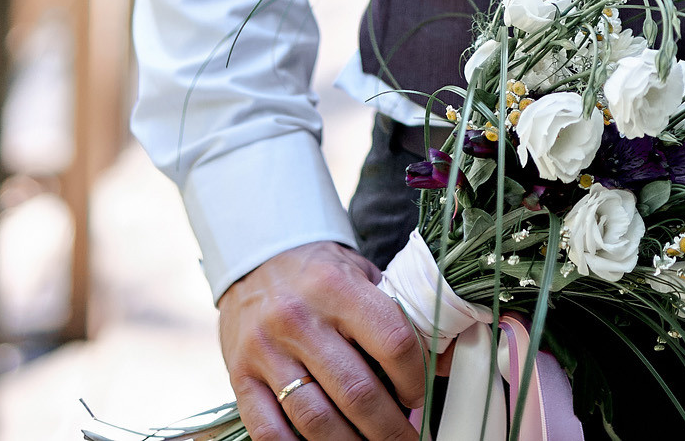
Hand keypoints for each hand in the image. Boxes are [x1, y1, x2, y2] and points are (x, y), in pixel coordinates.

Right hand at [218, 241, 424, 440]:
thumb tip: (444, 362)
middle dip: (389, 429)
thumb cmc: (319, 275)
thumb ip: (400, 316)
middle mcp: (298, 319)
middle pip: (357, 392)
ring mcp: (265, 351)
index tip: (418, 395)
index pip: (392, 342)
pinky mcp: (241, 376)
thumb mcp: (363, 277)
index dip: (414, 378)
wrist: (254, 260)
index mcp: (336, 288)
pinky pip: (270, 432)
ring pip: (316, 420)